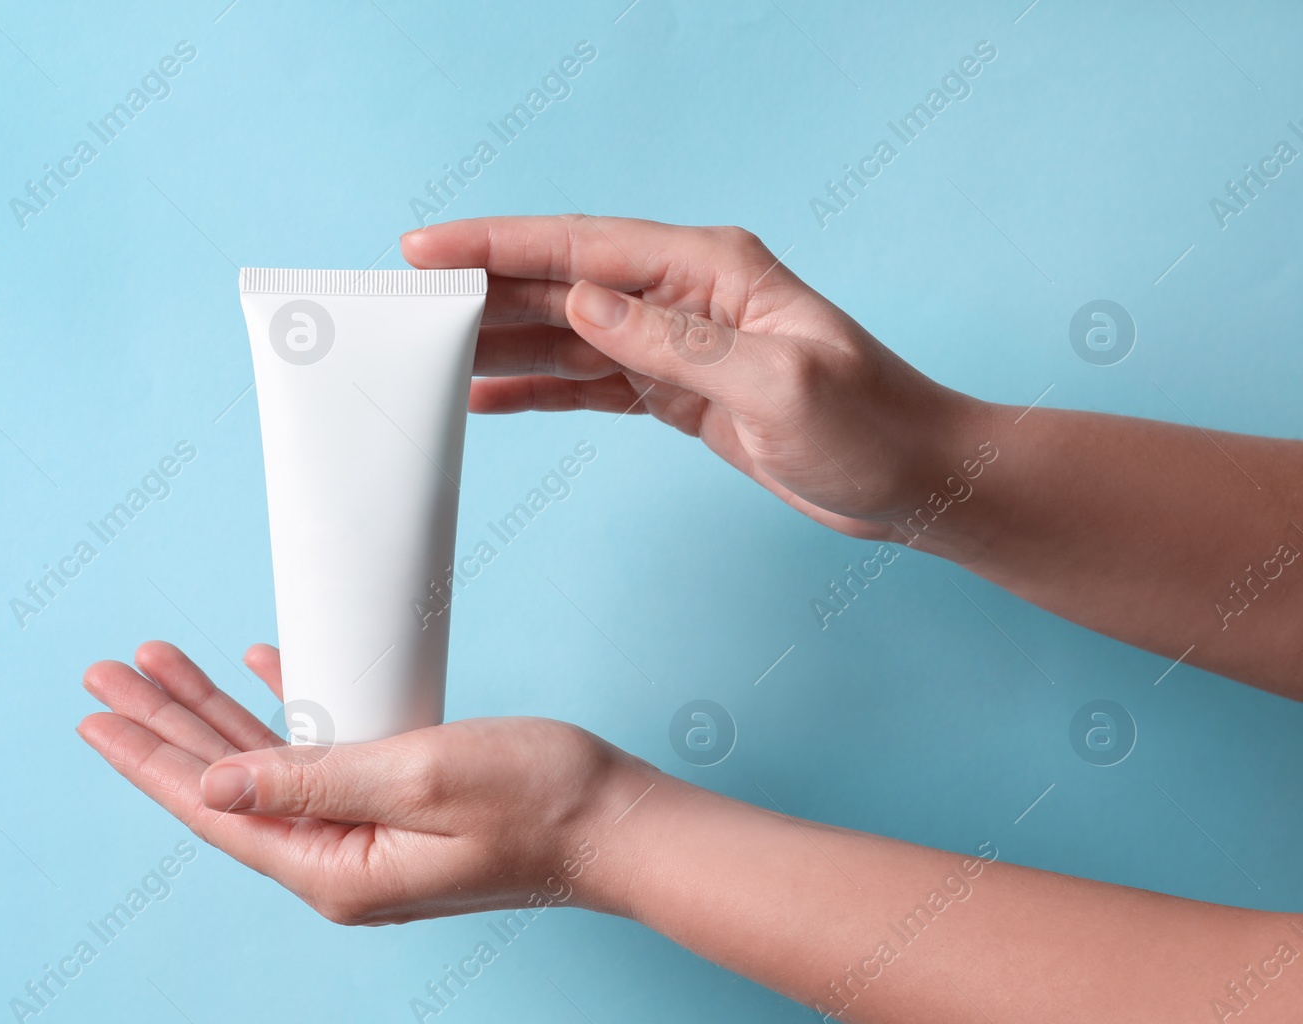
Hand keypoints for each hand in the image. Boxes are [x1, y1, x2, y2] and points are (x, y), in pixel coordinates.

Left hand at [77, 641, 650, 923]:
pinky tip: (256, 675)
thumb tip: (214, 787)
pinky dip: (283, 714)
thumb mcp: (416, 777)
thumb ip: (310, 779)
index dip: (150, 759)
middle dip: (165, 727)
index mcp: (334, 868)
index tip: (98, 715)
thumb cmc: (536, 801)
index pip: (214, 810)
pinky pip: (317, 759)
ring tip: (159, 669)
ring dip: (212, 715)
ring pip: (264, 768)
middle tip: (107, 678)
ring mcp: (365, 838)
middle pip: (226, 787)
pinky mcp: (394, 811)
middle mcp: (338, 861)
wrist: (617, 826)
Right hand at [402, 215, 989, 542]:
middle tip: (404, 307)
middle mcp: (686, 296)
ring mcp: (677, 343)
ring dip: (500, 340)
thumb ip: (676, 345)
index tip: (428, 249)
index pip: (583, 246)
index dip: (499, 244)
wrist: (916, 480)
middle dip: (482, 290)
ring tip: (428, 354)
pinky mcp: (677, 391)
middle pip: (561, 281)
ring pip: (567, 331)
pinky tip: (489, 393)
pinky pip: (589, 382)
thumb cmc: (872, 427)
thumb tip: (585, 304)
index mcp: (710, 272)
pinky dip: (539, 386)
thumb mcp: (780, 385)